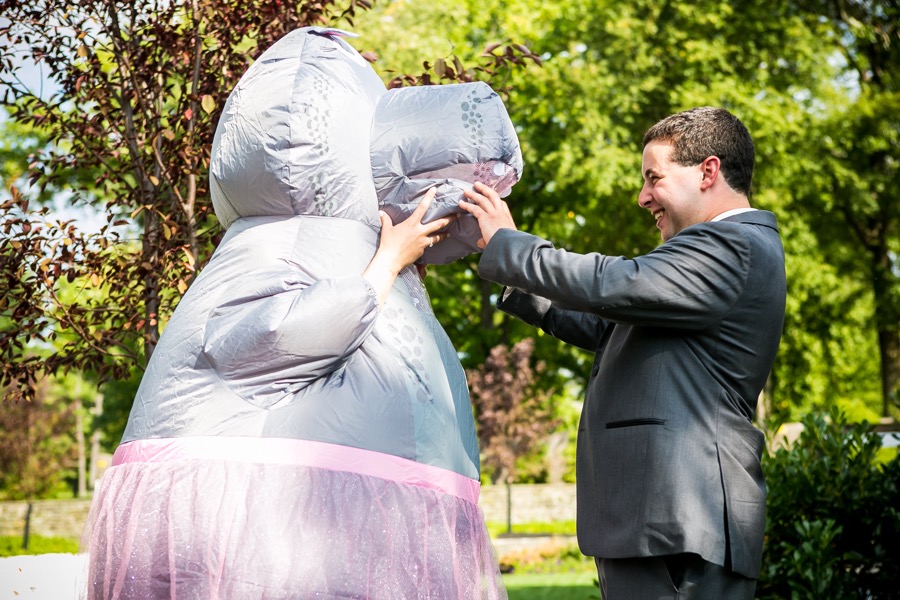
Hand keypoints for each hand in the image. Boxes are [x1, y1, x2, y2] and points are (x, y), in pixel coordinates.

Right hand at [364, 187, 453, 303]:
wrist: (391, 260)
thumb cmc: (388, 244)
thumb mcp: (386, 229)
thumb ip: (386, 219)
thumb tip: (381, 213)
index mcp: (412, 223)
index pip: (422, 207)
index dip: (429, 197)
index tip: (434, 189)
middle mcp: (420, 231)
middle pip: (438, 223)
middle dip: (449, 219)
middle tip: (457, 215)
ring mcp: (423, 241)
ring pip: (438, 236)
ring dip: (445, 234)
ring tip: (450, 232)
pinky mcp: (423, 250)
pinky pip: (429, 245)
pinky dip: (431, 243)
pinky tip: (432, 244)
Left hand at [459, 181, 516, 248]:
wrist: (508, 246)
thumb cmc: (506, 246)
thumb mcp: (500, 241)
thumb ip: (487, 240)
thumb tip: (480, 242)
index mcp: (507, 219)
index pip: (502, 205)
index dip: (496, 200)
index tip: (491, 197)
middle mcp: (501, 214)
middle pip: (493, 196)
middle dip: (485, 189)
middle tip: (477, 184)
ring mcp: (494, 214)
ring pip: (483, 199)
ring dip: (474, 194)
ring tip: (466, 191)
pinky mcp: (486, 218)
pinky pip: (475, 208)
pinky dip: (467, 205)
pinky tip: (461, 203)